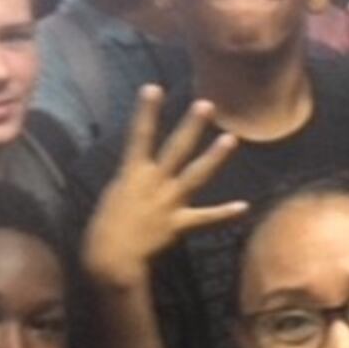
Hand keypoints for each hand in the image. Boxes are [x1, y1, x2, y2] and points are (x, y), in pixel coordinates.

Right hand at [83, 86, 247, 288]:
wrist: (109, 259)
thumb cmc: (104, 229)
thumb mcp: (113, 196)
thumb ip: (132, 182)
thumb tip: (143, 173)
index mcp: (131, 175)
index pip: (139, 136)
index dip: (146, 112)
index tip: (153, 87)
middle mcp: (153, 183)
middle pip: (176, 149)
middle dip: (191, 126)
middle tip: (207, 105)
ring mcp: (168, 203)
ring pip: (195, 175)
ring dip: (214, 157)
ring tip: (231, 139)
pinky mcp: (178, 224)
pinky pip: (205, 219)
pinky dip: (224, 213)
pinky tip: (244, 207)